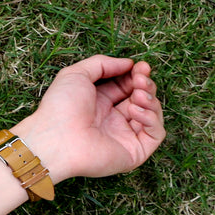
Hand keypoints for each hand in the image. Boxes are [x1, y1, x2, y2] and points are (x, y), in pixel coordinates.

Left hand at [12, 56, 164, 183]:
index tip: (141, 66)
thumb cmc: (61, 106)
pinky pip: (155, 134)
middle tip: (142, 79)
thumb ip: (102, 64)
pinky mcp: (135, 151)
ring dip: (149, 100)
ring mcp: (124, 135)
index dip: (135, 75)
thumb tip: (127, 63)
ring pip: (151, 114)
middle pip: (140, 98)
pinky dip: (151, 119)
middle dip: (145, 85)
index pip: (125, 86)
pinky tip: (135, 110)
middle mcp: (112, 118)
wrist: (58, 139)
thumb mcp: (77, 74)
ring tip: (137, 94)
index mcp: (98, 101)